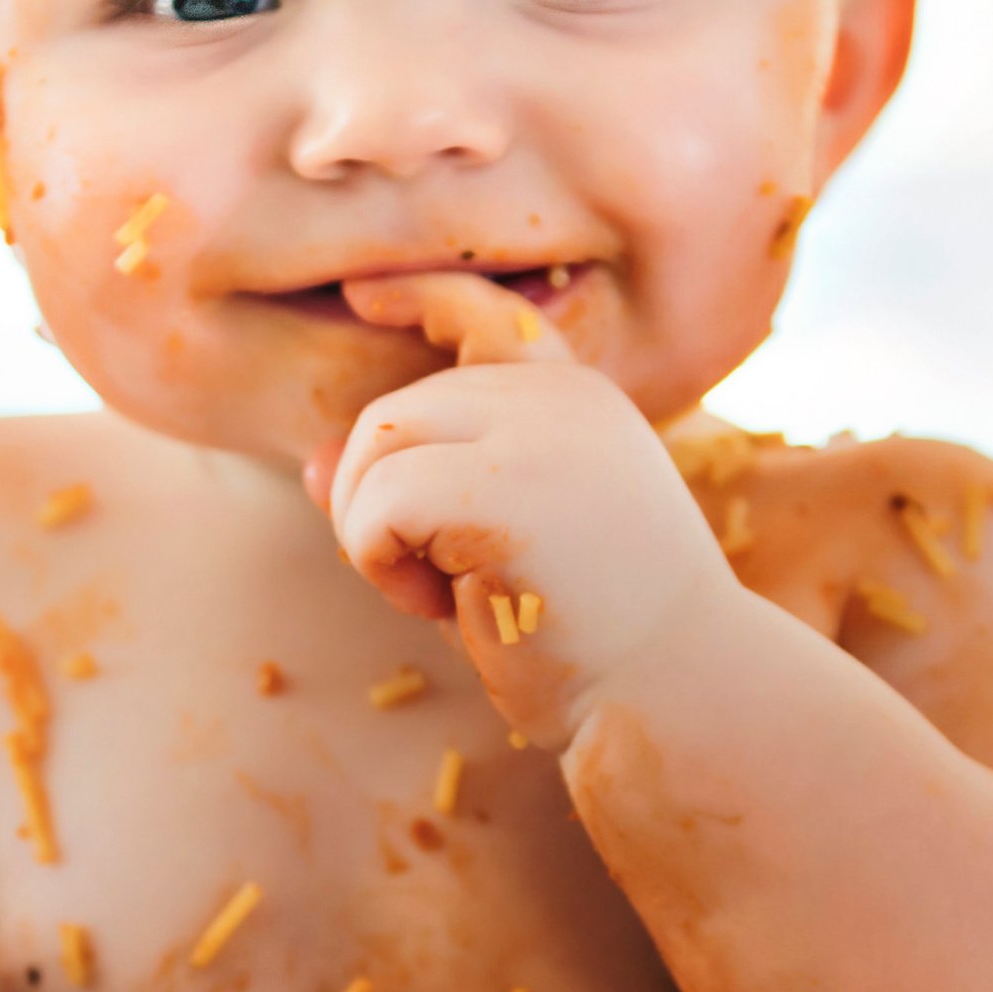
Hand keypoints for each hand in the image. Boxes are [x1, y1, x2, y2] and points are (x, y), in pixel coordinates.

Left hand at [319, 271, 742, 742]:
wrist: (683, 694)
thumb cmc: (594, 637)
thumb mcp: (499, 545)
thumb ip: (420, 492)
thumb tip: (309, 463)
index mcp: (579, 401)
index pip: (486, 315)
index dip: (417, 297)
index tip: (361, 296)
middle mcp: (562, 399)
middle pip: (398, 409)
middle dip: (374, 497)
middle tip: (425, 582)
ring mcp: (538, 434)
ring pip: (377, 443)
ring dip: (372, 531)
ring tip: (435, 596)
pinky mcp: (503, 489)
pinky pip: (378, 503)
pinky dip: (379, 562)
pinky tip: (441, 607)